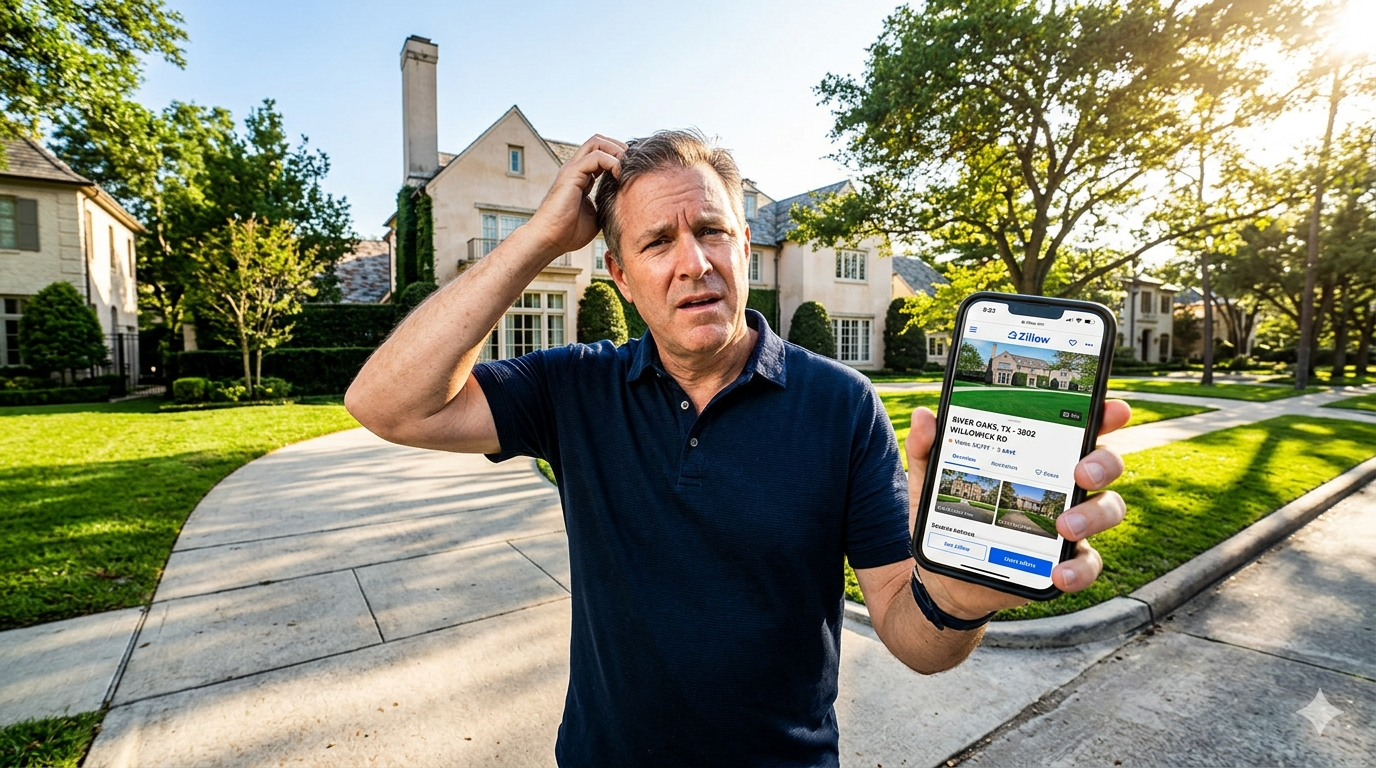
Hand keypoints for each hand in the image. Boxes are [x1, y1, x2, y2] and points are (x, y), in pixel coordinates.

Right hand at [523, 134, 625, 259]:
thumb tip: (625, 202)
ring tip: (627, 167)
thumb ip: (607, 203)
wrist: (550, 240)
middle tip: (633, 163)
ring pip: (597, 142)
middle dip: (619, 147)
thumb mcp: (597, 215)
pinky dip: (612, 162)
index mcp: (582, 177)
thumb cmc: (569, 232)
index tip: (632, 170)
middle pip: (599, 141)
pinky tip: (619, 176)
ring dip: (617, 151)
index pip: (601, 154)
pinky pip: (596, 156)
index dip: (619, 157)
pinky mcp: (571, 174)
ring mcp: (573, 169)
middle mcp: (576, 169)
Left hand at [907, 400, 1130, 617]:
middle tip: (1081, 472)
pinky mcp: (1064, 560)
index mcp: (1040, 455)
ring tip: (1064, 525)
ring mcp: (1070, 523)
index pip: (1079, 427)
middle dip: (1103, 464)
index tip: (1112, 409)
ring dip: (1094, 515)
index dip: (1103, 415)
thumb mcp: (931, 480)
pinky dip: (1079, 568)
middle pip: (1105, 464)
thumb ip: (927, 448)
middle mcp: (1064, 484)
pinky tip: (1058, 572)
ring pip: (1108, 509)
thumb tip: (924, 415)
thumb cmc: (949, 514)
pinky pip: (1088, 563)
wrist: (944, 574)